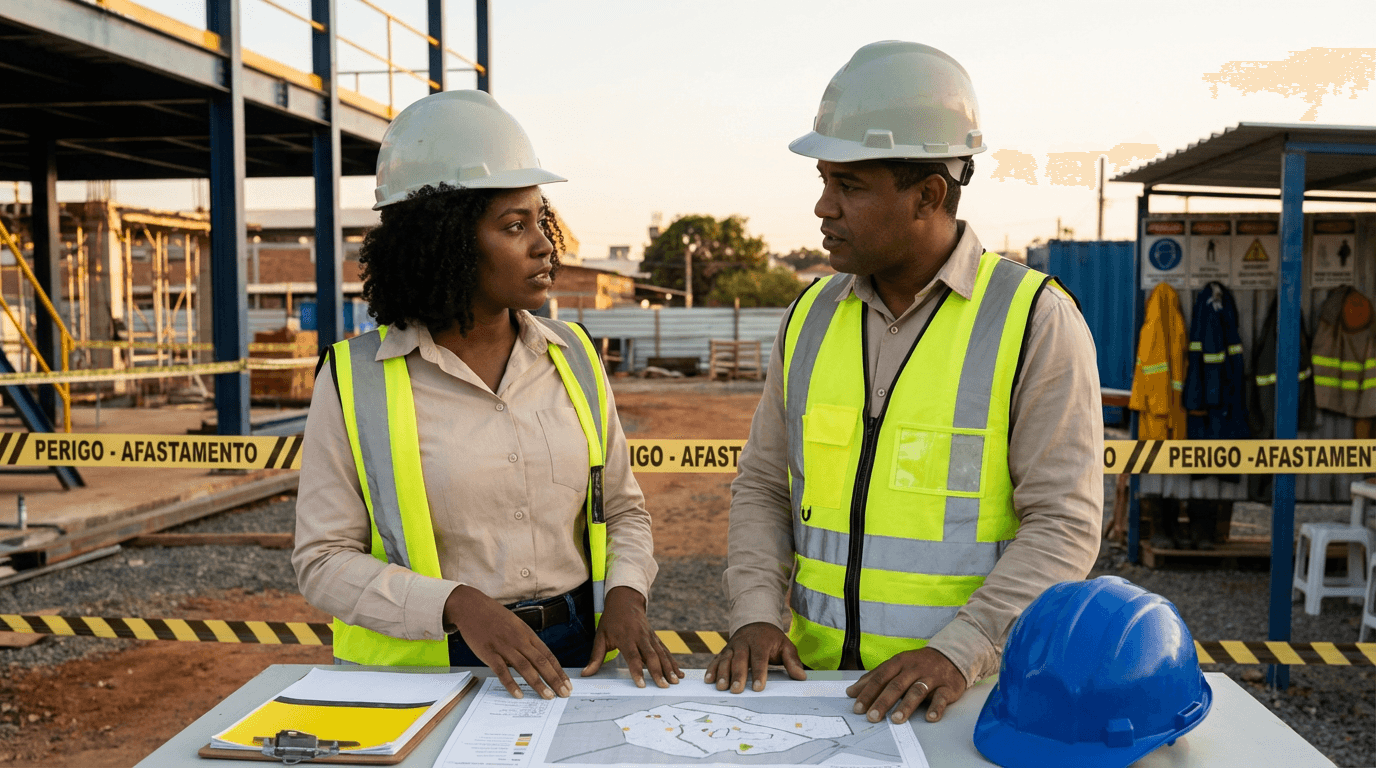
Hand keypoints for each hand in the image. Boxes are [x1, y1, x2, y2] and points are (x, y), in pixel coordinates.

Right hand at [445, 585, 570, 700]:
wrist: (471, 606)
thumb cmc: (494, 616)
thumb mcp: (516, 625)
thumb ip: (526, 642)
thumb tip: (536, 660)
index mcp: (527, 634)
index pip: (548, 655)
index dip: (559, 670)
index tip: (567, 683)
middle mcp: (519, 640)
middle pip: (541, 662)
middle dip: (554, 679)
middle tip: (564, 694)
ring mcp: (503, 646)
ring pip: (525, 667)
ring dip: (538, 683)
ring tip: (548, 696)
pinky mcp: (488, 652)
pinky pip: (501, 670)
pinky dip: (511, 683)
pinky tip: (519, 694)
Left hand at [581, 586, 682, 687]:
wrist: (625, 600)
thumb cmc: (611, 620)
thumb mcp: (600, 636)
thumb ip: (595, 657)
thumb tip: (586, 674)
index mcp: (626, 638)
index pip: (633, 657)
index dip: (637, 671)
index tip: (642, 684)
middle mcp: (640, 637)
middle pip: (651, 656)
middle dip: (658, 672)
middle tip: (663, 686)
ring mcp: (650, 637)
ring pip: (662, 654)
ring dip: (669, 668)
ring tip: (675, 682)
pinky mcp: (655, 638)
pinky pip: (666, 651)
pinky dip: (673, 662)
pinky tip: (679, 673)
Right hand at [703, 622, 806, 692]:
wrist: (755, 622)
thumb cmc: (772, 639)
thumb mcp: (785, 645)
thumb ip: (792, 661)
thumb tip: (801, 677)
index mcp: (760, 641)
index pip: (759, 658)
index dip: (759, 673)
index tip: (759, 688)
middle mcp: (744, 642)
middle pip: (740, 659)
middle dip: (737, 675)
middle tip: (736, 690)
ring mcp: (732, 646)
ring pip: (725, 659)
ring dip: (722, 673)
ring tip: (721, 687)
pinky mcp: (724, 651)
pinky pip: (716, 659)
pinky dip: (712, 669)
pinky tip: (708, 680)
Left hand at [846, 647, 967, 723]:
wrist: (950, 656)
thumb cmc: (918, 664)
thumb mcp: (896, 666)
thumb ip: (874, 678)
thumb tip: (852, 692)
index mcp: (899, 662)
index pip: (880, 677)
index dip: (868, 692)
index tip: (857, 707)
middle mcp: (913, 669)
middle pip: (896, 685)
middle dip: (883, 701)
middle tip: (872, 716)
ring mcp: (931, 677)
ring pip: (916, 691)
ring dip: (906, 705)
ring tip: (896, 719)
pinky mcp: (947, 687)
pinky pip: (941, 698)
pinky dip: (936, 708)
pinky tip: (930, 717)